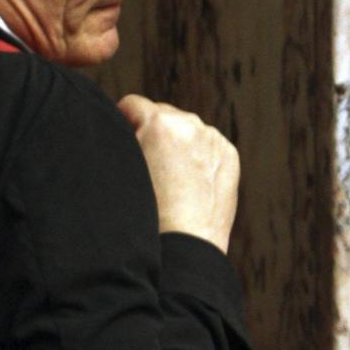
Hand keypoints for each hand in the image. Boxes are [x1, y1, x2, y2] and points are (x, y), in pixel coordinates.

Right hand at [115, 95, 239, 251]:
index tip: (122, 143)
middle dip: (151, 132)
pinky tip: (188, 182)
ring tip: (168, 178)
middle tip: (146, 166)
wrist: (184, 245)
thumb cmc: (146, 213)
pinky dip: (196, 156)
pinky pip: (206, 144)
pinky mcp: (229, 155)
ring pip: (185, 128)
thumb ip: (121, 138)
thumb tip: (122, 125)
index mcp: (159, 123)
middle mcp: (190, 123)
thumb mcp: (120, 169)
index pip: (131, 104)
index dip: (122, 122)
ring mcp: (213, 139)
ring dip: (175, 143)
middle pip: (161, 113)